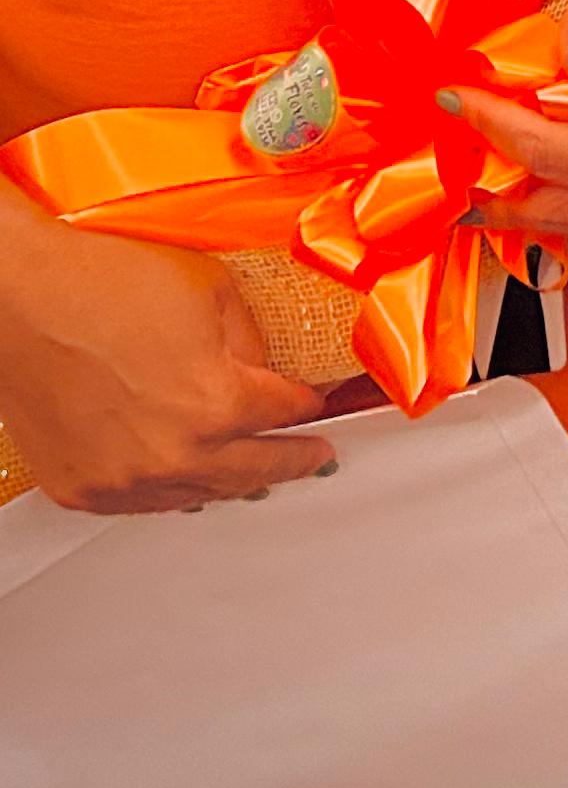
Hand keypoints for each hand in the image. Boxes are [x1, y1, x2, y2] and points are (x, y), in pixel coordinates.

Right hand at [0, 208, 335, 514]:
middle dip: (292, 460)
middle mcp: (174, 454)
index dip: (309, 405)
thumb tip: (270, 368)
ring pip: (200, 496)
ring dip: (235, 484)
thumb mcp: (212, 289)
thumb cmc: (102, 284)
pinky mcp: (82, 489)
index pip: (286, 413)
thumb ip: (253, 338)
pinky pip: (145, 503)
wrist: (20, 299)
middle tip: (314, 458)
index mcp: (217, 404)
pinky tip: (190, 482)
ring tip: (258, 476)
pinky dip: (175, 492)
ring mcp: (124, 480)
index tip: (319, 405)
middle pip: (255, 470)